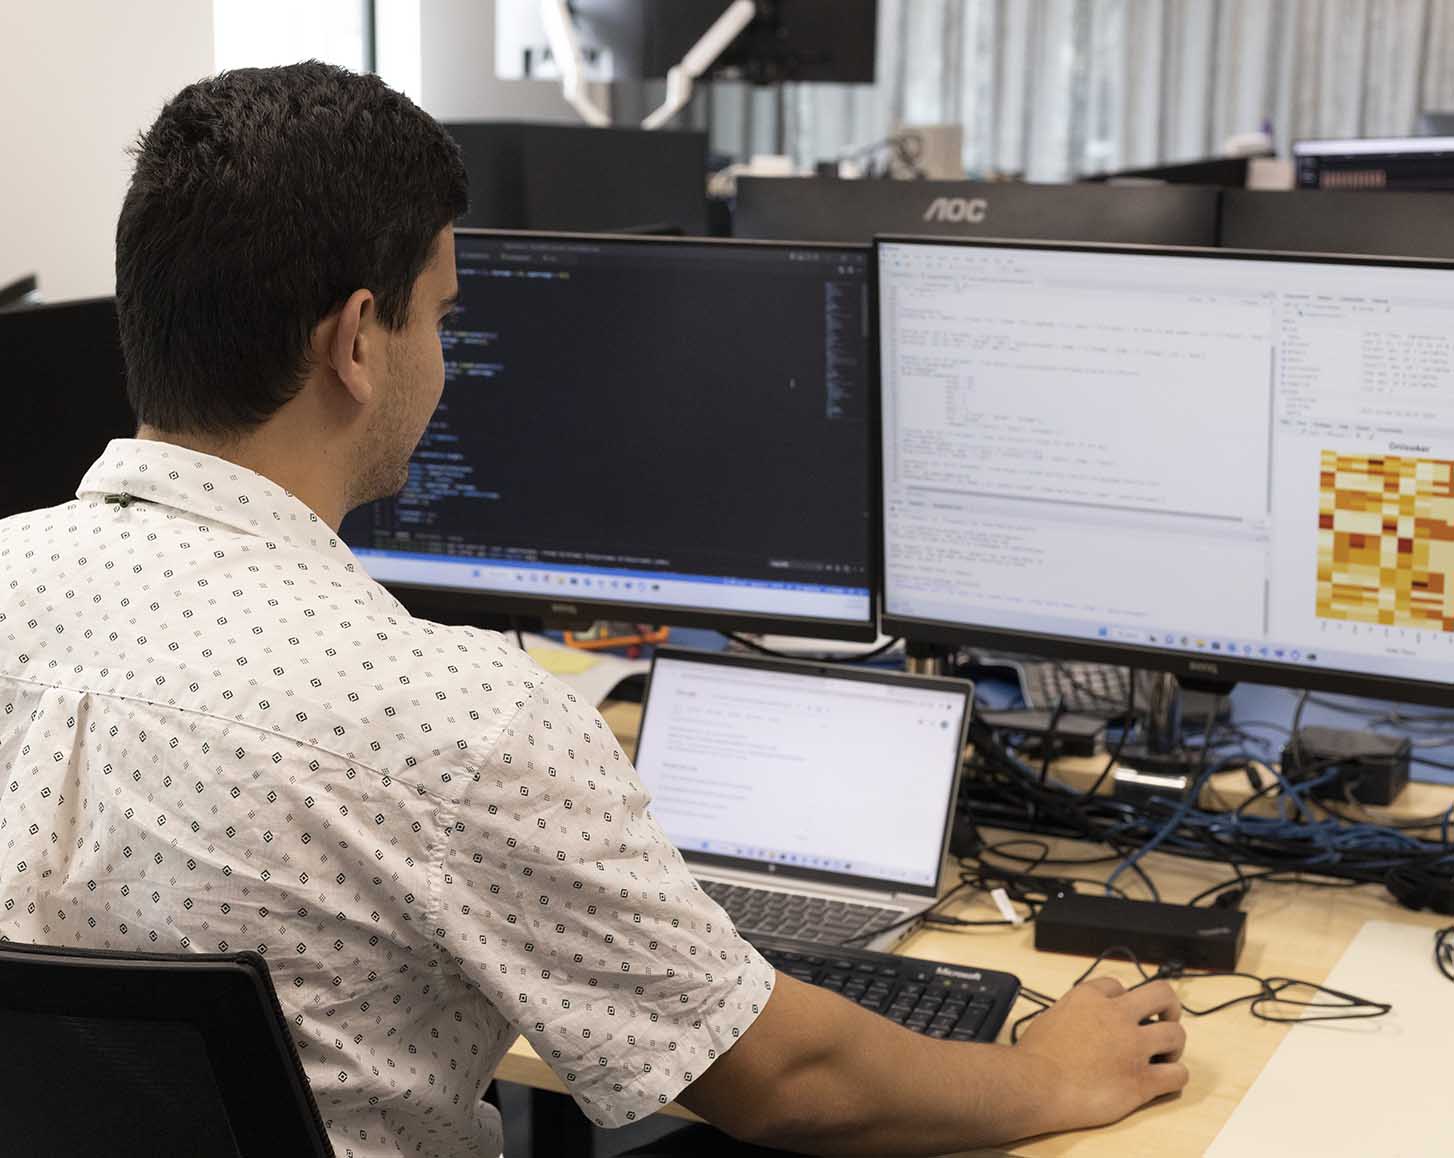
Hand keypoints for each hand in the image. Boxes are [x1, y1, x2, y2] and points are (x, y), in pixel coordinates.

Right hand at [1015, 977, 1188, 1131]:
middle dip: (1169, 1007)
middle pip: (1162, 995)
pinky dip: (1175, 1077)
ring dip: (1173, 1045)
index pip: (1119, 986)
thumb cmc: (1034, 1057)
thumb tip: (1076, 1021)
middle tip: (1165, 1020)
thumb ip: (1071, 1012)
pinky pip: (1177, 1075)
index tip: (1122, 1013)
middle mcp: (1117, 1016)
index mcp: (1090, 998)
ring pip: (1175, 1034)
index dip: (1123, 1000)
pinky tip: (1164, 1081)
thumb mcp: (1049, 1017)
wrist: (1035, 1086)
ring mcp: (1133, 1048)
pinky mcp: (1141, 1080)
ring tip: (1164, 1056)